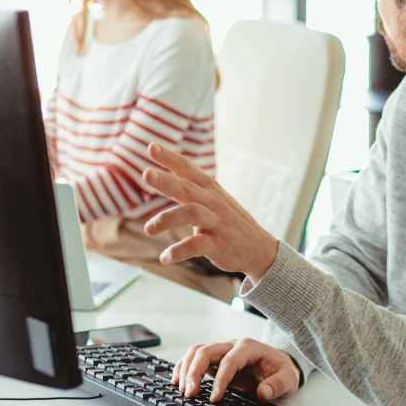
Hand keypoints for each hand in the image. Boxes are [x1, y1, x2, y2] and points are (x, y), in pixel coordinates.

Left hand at [142, 142, 278, 280]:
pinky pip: (197, 245)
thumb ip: (190, 188)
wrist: (259, 249)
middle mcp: (213, 202)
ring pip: (191, 213)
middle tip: (146, 174)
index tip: (151, 146)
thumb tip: (165, 174)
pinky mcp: (219, 244)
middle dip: (166, 181)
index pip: (188, 169)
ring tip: (148, 229)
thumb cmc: (229, 222)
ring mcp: (217, 223)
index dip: (170, 158)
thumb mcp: (213, 199)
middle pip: (187, 188)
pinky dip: (178, 251)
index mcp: (209, 189)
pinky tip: (164, 258)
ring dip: (168, 219)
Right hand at [171, 337, 301, 402]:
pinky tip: (177, 381)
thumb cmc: (281, 370)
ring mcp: (221, 350)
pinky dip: (183, 367)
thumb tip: (262, 392)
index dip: (220, 380)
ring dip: (185, 369)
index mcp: (248, 348)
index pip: (229, 361)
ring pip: (196, 352)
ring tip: (183, 391)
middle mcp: (231, 345)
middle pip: (205, 351)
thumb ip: (277, 385)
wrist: (279, 363)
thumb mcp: (288, 379)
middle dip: (194, 372)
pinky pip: (193, 357)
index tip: (215, 399)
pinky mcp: (214, 358)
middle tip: (190, 395)